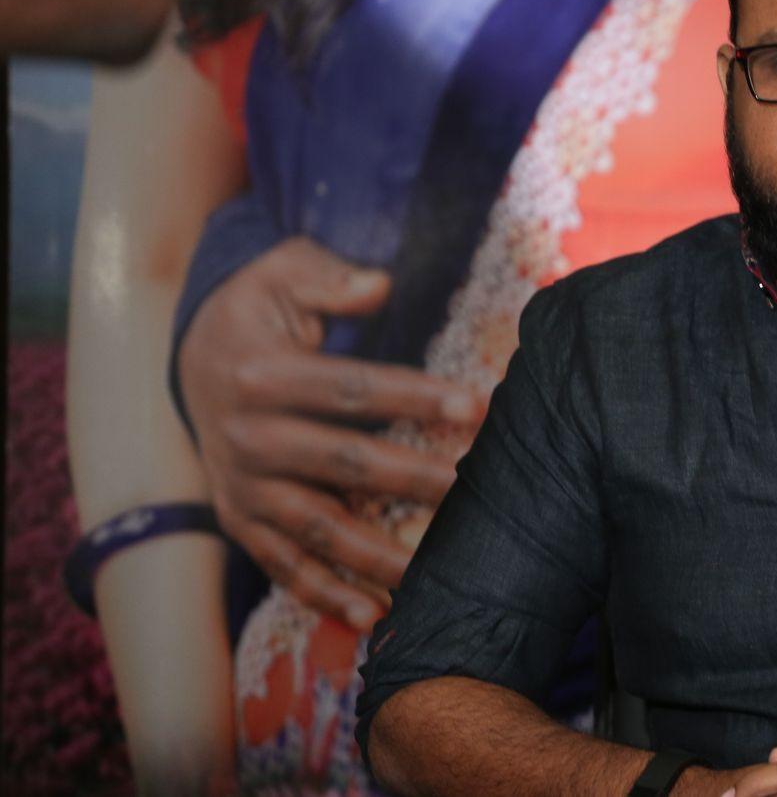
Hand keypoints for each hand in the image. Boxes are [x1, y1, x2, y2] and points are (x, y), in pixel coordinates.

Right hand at [178, 236, 480, 627]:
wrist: (190, 353)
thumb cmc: (257, 308)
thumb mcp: (281, 272)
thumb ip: (329, 279)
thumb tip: (378, 285)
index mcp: (262, 374)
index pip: (351, 389)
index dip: (414, 396)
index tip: (475, 405)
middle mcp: (245, 437)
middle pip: (341, 462)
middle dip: (410, 477)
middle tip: (469, 487)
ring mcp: (241, 485)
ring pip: (315, 526)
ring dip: (374, 553)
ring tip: (432, 571)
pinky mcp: (239, 520)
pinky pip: (282, 565)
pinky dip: (323, 594)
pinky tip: (373, 616)